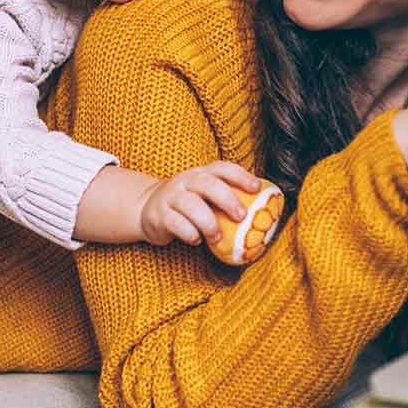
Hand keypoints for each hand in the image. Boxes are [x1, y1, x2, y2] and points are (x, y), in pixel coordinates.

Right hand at [138, 162, 261, 245]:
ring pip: (190, 204)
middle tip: (241, 216)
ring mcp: (170, 197)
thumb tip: (261, 213)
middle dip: (227, 199)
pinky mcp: (159, 215)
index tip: (256, 188)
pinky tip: (196, 239)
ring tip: (217, 237)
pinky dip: (189, 233)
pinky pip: (176, 223)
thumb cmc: (187, 204)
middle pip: (207, 183)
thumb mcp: (203, 195)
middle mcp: (185, 181)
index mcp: (200, 173)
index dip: (240, 176)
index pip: (222, 168)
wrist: (146, 208)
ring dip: (208, 222)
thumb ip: (224, 198)